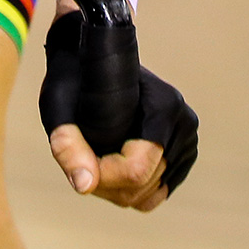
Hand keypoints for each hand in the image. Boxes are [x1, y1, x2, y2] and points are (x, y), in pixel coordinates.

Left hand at [38, 8, 197, 210]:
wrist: (95, 56)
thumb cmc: (74, 77)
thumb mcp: (60, 107)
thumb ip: (68, 146)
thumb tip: (84, 186)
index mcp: (162, 107)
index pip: (136, 171)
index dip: (101, 177)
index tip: (79, 161)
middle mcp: (183, 122)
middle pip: (143, 186)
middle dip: (107, 183)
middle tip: (83, 156)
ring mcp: (188, 136)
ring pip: (151, 193)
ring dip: (118, 187)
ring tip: (97, 156)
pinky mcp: (185, 149)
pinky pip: (160, 191)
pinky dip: (135, 189)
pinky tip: (114, 164)